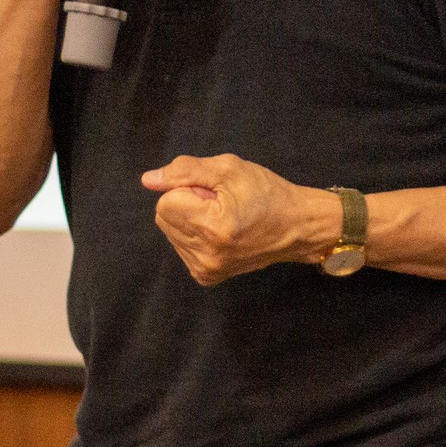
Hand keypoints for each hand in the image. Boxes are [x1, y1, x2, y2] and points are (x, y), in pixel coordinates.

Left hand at [142, 154, 343, 285]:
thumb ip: (185, 170)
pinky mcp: (206, 277)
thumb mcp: (229, 169)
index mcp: (211, 228)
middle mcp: (205, 255)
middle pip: (164, 217)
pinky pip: (181, 247)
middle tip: (220, 203)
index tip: (216, 192)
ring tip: (223, 217)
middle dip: (186, 203)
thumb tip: (148, 180)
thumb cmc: (267, 193)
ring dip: (190, 219)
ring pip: (170, 232)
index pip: (166, 201)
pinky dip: (195, 235)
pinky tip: (220, 232)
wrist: (297, 227)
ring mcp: (205, 270)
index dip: (189, 188)